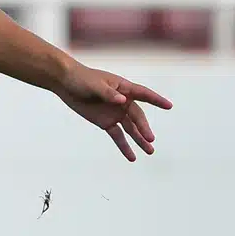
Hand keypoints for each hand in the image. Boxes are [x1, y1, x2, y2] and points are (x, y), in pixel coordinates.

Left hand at [53, 62, 171, 160]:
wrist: (65, 83)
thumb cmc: (81, 78)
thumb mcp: (94, 84)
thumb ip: (108, 93)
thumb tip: (122, 101)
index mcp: (124, 88)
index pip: (143, 94)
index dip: (156, 100)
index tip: (168, 106)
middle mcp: (124, 102)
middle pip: (137, 116)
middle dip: (143, 128)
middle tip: (150, 138)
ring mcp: (116, 113)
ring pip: (131, 129)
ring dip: (140, 140)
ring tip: (150, 151)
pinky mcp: (106, 122)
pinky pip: (118, 136)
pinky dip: (124, 146)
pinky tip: (132, 157)